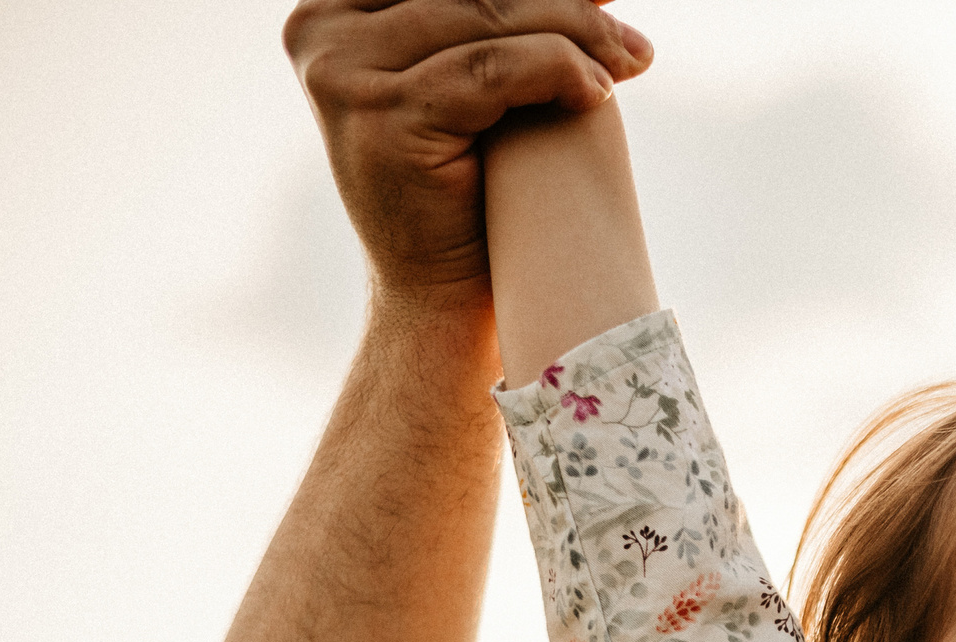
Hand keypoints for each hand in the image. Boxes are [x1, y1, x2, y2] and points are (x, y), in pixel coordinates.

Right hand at [283, 0, 653, 304]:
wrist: (440, 298)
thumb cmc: (466, 193)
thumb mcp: (470, 84)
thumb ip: (490, 23)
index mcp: (331, 11)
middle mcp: (322, 32)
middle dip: (562, 3)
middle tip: (630, 33)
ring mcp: (343, 74)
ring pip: (485, 20)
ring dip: (575, 35)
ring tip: (633, 59)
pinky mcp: (383, 117)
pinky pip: (492, 70)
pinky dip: (558, 72)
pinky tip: (601, 93)